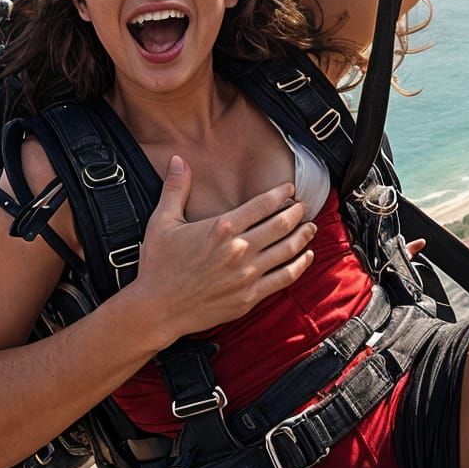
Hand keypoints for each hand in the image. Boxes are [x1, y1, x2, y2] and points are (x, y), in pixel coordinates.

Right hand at [133, 159, 316, 343]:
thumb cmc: (158, 264)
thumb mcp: (162, 222)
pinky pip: (284, 278)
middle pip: (280, 226)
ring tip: (311, 227)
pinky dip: (300, 266)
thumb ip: (175, 189)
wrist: (158, 307)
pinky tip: (306, 257)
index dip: (279, 194)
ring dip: (303, 236)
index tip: (290, 189)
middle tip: (303, 207)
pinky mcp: (250, 296)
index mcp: (220, 228)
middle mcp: (238, 249)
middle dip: (296, 213)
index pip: (261, 205)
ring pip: (287, 251)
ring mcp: (247, 275)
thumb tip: (178, 160)